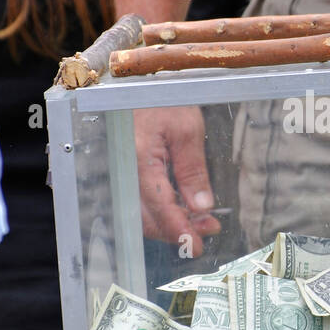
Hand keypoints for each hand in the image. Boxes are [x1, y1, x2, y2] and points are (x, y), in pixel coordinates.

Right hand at [134, 106, 221, 249]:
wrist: (133, 84)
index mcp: (139, 160)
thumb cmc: (160, 98)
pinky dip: (159, 210)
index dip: (181, 231)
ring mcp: (121, 172)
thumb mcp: (187, 129)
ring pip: (141, 213)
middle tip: (208, 229)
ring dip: (170, 222)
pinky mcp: (124, 171)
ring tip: (200, 219)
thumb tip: (201, 207)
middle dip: (178, 230)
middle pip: (147, 219)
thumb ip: (193, 170)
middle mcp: (124, 171)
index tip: (198, 246)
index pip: (161, 208)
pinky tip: (181, 206)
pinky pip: (138, 200)